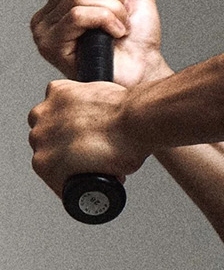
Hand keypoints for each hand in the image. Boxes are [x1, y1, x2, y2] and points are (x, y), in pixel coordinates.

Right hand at [28, 79, 147, 195]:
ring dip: (62, 121)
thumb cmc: (125, 151)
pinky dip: (70, 99)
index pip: (48, 168)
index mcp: (45, 165)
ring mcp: (46, 113)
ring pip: (47, 119)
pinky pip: (57, 94)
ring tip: (88, 124)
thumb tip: (93, 169)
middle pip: (46, 143)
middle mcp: (39, 138)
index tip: (78, 164)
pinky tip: (87, 105)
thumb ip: (87, 173)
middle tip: (87, 143)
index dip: (66, 167)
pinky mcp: (57, 91)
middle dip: (63, 143)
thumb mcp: (104, 178)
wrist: (137, 123)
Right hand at [31, 0, 169, 88]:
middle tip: (122, 16)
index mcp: (58, 1)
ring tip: (120, 27)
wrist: (146, 69)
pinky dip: (107, 19)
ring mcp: (45, 32)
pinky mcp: (53, 47)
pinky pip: (79, 15)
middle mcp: (46, 16)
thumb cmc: (138, 38)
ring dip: (112, 9)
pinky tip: (116, 34)